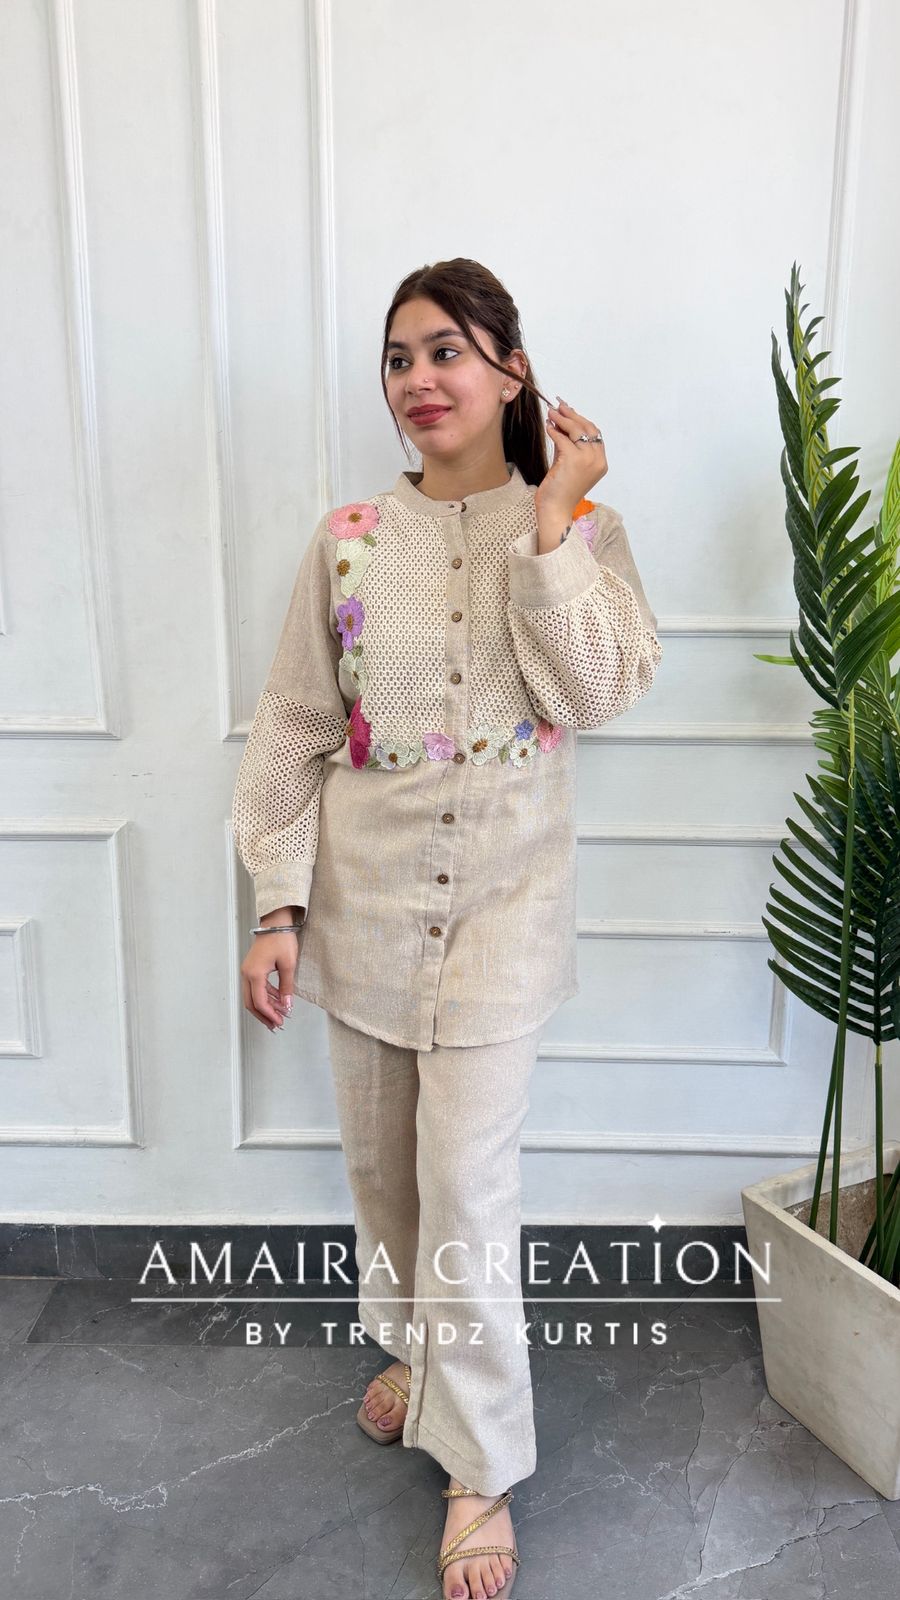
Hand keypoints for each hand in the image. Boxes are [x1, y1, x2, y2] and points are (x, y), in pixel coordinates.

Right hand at [240, 931, 298, 1031]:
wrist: (275, 922)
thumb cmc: (281, 940)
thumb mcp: (288, 965)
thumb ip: (286, 987)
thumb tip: (287, 1005)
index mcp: (254, 974)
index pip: (259, 1002)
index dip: (269, 1015)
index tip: (280, 1022)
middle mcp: (247, 974)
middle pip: (251, 1003)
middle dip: (263, 1015)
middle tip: (276, 1025)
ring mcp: (248, 971)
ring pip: (252, 996)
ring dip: (264, 1007)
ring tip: (278, 1015)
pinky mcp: (252, 968)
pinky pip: (255, 987)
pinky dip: (265, 996)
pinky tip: (277, 1000)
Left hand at [535, 398, 607, 512]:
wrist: (555, 510)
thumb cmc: (560, 491)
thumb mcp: (568, 463)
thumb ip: (568, 445)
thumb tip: (560, 422)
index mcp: (601, 462)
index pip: (594, 434)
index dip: (581, 420)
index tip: (568, 411)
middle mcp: (597, 460)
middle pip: (587, 428)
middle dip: (572, 415)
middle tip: (559, 406)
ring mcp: (587, 459)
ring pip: (576, 430)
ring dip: (562, 419)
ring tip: (551, 412)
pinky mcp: (573, 460)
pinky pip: (563, 438)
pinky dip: (555, 430)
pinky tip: (548, 426)